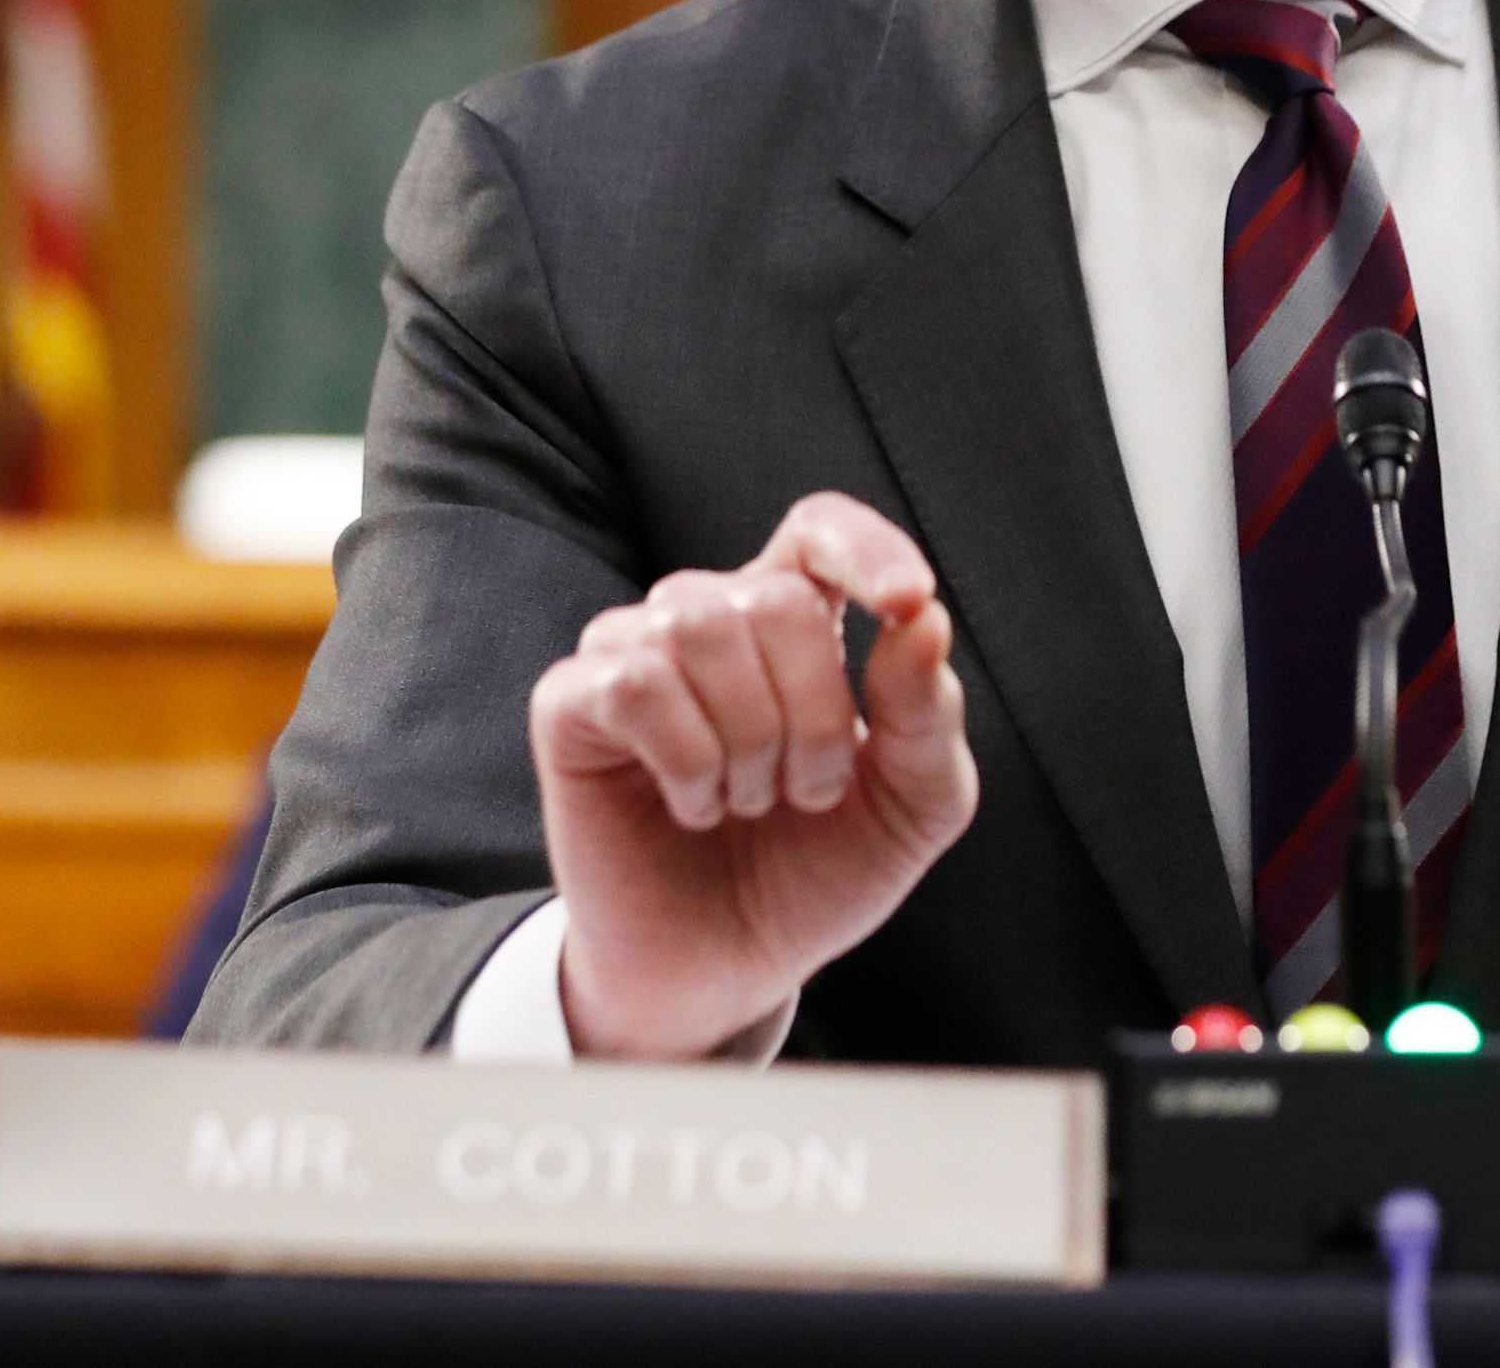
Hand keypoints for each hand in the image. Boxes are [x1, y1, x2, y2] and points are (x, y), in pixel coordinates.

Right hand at [528, 492, 978, 1059]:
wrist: (728, 970)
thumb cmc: (816, 872)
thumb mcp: (913, 805)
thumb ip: (928, 713)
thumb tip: (924, 619)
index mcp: (799, 621)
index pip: (822, 530)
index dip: (866, 548)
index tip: (906, 602)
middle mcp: (713, 617)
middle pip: (775, 598)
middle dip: (814, 714)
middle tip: (807, 792)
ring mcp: (633, 651)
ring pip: (697, 625)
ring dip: (749, 740)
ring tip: (747, 800)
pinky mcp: (571, 704)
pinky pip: (632, 680)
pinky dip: (686, 756)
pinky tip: (694, 804)